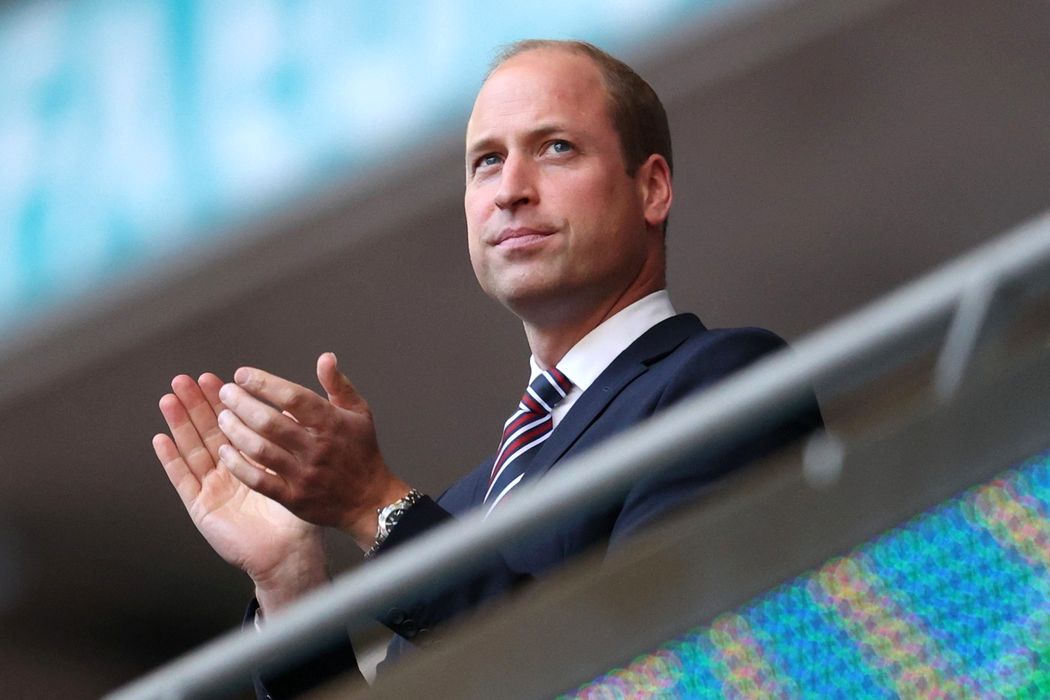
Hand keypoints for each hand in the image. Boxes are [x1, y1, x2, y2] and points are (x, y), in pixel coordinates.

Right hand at [154, 373, 328, 612]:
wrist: (290, 553)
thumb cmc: (297, 516)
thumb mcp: (298, 471)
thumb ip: (293, 441)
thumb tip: (292, 405)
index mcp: (252, 460)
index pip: (235, 423)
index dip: (224, 401)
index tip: (216, 378)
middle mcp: (230, 471)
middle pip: (209, 431)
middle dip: (196, 405)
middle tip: (186, 379)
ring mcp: (213, 488)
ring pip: (193, 449)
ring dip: (179, 424)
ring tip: (169, 399)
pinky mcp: (201, 507)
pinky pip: (183, 480)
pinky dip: (171, 459)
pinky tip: (161, 438)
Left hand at [215, 352, 412, 549]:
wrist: (370, 500)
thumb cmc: (362, 452)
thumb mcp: (359, 413)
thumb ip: (338, 384)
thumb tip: (325, 358)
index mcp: (332, 423)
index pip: (293, 397)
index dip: (264, 383)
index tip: (242, 374)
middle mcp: (317, 448)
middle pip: (270, 422)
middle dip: (242, 404)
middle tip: (226, 393)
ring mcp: (304, 474)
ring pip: (260, 450)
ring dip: (236, 431)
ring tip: (223, 418)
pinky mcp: (294, 498)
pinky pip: (259, 480)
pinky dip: (238, 465)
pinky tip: (226, 451)